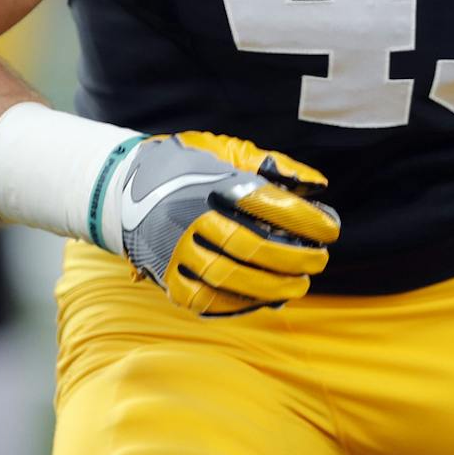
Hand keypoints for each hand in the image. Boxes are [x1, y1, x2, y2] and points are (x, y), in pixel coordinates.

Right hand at [99, 130, 340, 316]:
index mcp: (211, 184)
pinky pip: (206, 299)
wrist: (123, 185)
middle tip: (318, 260)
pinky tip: (264, 299)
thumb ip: (274, 165)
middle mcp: (192, 217)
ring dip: (272, 286)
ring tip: (299, 286)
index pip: (269, 204)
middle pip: (252, 247)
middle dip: (293, 258)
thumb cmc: (188, 166)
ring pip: (229, 277)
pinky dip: (240, 304)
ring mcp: (176, 249)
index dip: (306, 220)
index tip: (330, 229)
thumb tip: (319, 185)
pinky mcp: (166, 276)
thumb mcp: (227, 151)